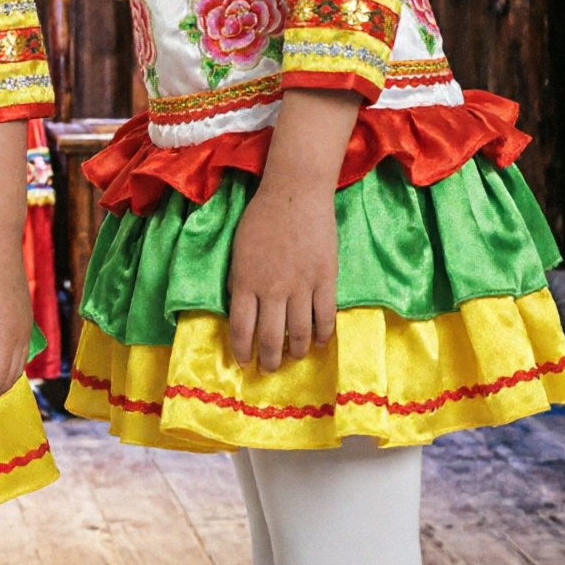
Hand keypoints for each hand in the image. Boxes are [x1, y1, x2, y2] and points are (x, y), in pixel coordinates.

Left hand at [226, 167, 339, 373]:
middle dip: (268, 360)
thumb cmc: (261, 217)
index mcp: (245, 282)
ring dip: (296, 352)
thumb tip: (239, 306)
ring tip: (294, 358)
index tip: (243, 362)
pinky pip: (325, 317)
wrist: (295, 195)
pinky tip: (321, 343)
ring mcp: (301, 286)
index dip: (242, 350)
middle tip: (268, 369)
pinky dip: (323, 335)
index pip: (241, 328)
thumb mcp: (238, 250)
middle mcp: (272, 290)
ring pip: (300, 333)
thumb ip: (239, 280)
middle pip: (270, 338)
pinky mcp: (326, 280)